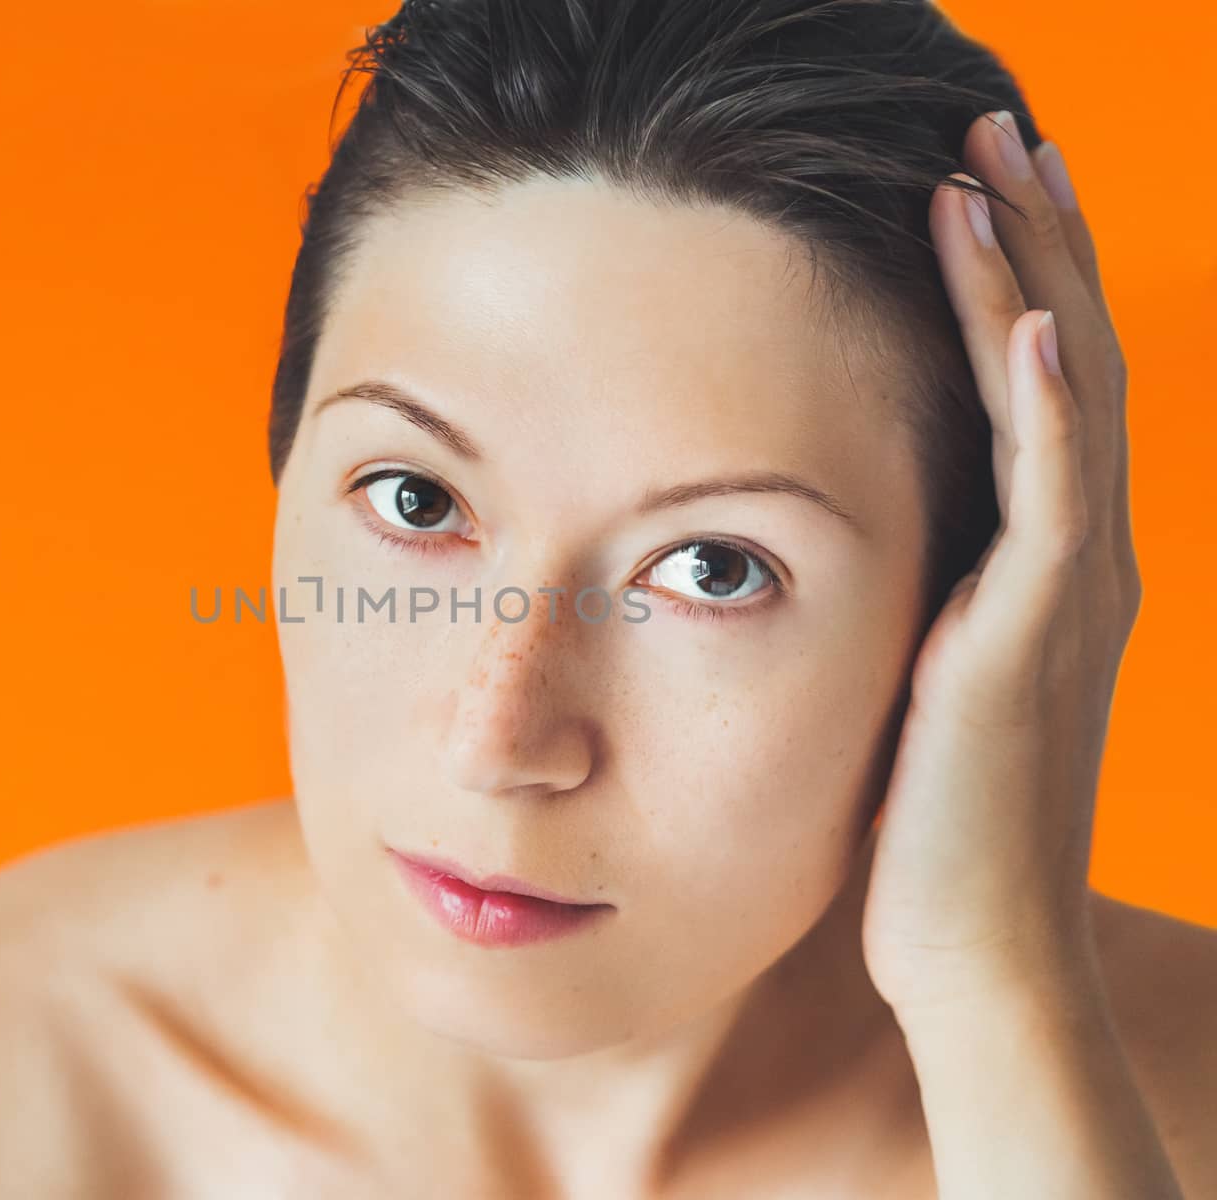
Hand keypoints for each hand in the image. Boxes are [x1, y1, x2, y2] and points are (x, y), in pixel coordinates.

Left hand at [858, 110, 1141, 1016]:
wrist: (973, 949)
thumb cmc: (926, 824)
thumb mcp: (913, 674)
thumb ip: (904, 594)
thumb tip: (830, 532)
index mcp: (1043, 563)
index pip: (1039, 382)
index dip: (1014, 274)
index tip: (968, 180)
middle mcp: (1077, 560)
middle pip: (1068, 355)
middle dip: (1033, 235)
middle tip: (992, 125)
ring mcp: (1070, 595)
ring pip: (1066, 398)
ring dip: (1030, 277)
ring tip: (990, 166)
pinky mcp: (1037, 642)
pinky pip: (1056, 499)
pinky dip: (1049, 405)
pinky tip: (1027, 321)